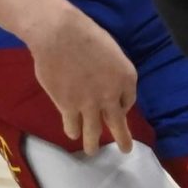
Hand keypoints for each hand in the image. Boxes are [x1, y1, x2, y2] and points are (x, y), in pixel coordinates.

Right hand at [26, 2, 137, 155]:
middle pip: (118, 122)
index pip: (127, 100)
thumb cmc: (86, 36)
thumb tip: (103, 85)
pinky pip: (73, 126)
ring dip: (92, 144)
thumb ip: (110, 73)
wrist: (60, 35)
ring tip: (92, 152)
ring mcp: (90, 103)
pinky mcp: (68, 106)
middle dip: (122, 138)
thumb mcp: (110, 53)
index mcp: (126, 77)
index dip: (120, 105)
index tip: (116, 108)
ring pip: (93, 132)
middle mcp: (112, 94)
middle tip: (125, 149)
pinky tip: (73, 133)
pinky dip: (72, 130)